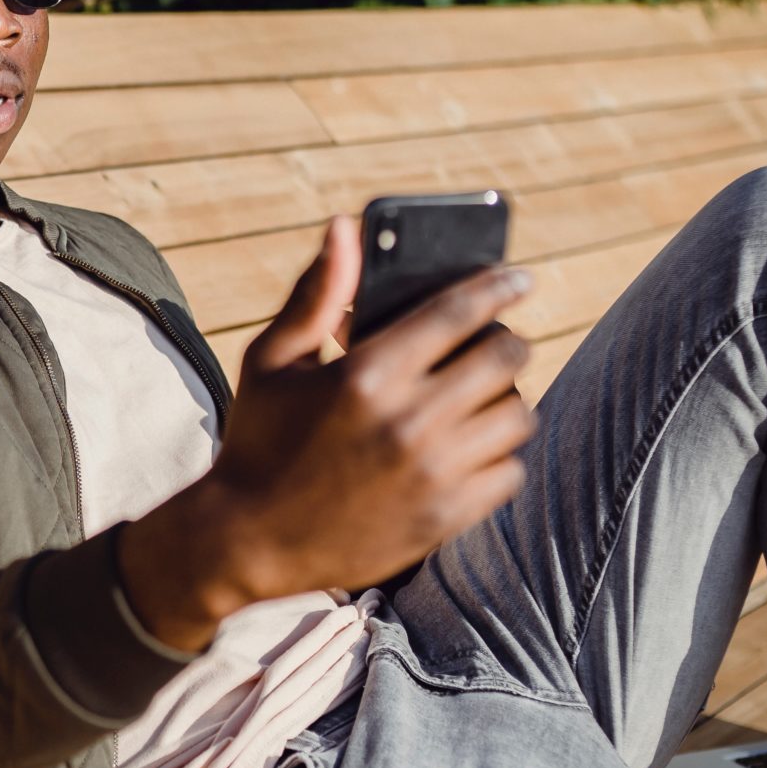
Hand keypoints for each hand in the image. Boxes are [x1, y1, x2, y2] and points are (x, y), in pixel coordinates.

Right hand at [119, 217, 534, 651]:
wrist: (247, 541)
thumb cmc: (259, 440)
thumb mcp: (274, 360)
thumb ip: (317, 293)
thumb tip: (346, 226)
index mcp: (366, 374)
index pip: (460, 312)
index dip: (499, 287)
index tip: (520, 278)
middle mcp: (407, 421)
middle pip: (503, 359)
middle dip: (508, 343)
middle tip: (499, 344)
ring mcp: (431, 473)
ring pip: (516, 416)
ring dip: (507, 400)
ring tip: (482, 399)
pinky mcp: (444, 517)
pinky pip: (509, 473)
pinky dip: (500, 456)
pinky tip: (474, 449)